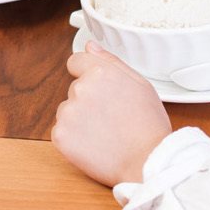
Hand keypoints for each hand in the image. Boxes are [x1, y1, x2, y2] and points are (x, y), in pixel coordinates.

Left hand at [51, 42, 171, 186]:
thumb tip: (90, 47)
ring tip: (105, 133)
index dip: (87, 75)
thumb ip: (111, 61)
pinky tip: (94, 144)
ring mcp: (69, 112)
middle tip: (111, 117)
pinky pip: (62, 131)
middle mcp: (81, 88)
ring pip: (68, 110)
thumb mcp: (140, 84)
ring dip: (80, 119)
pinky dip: (74, 139)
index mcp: (100, 72)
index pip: (76, 61)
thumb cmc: (148, 126)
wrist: (146, 163)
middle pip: (76, 89)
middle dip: (89, 100)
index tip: (97, 89)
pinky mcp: (61, 135)